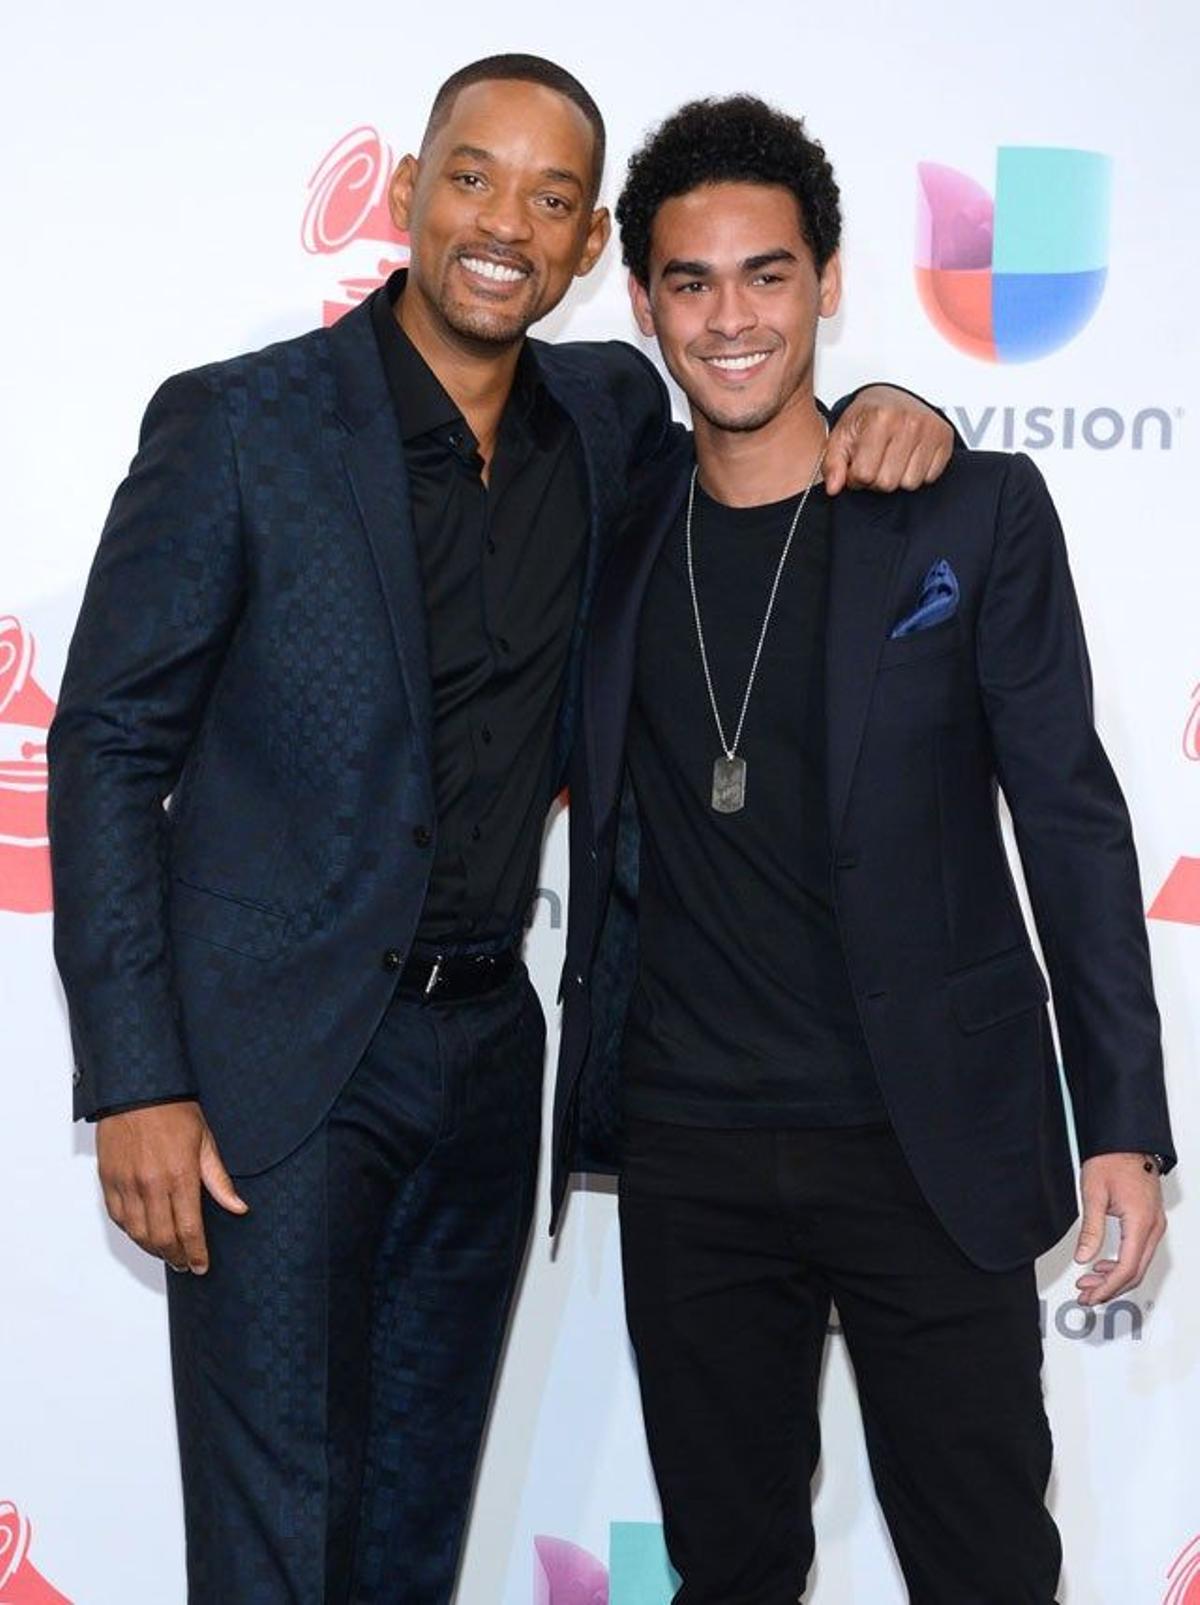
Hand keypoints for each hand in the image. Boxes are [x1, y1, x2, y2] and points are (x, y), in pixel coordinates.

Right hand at [96, 1101, 247, 1273]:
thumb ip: (218, 1180)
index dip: (195, 1252)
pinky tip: (143, 1234)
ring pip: (138, 1233)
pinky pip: (118, 1217)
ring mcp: (127, 1183)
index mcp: (180, 1175)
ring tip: (167, 1253)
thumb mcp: (205, 1141)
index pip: (188, 1228)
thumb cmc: (174, 1111)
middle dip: (176, 1257)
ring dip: (153, 1249)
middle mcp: (151, 1184)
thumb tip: (238, 1207)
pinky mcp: (109, 1180)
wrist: (138, 1089)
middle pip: (162, 1238)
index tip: (201, 1266)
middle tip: (185, 1264)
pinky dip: (132, 1232)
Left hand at [824, 386, 953, 494]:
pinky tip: (908, 458)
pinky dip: (917, 473)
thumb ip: (832, 463)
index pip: (864, 474)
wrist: (892, 397)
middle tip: (874, 462)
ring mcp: (930, 430)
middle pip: (887, 483)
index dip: (855, 477)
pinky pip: (929, 478)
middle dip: (876, 479)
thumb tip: (834, 487)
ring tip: (890, 460)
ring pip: (910, 484)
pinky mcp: (945, 439)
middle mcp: (909, 422)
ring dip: (897, 478)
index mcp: (880, 418)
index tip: (856, 465)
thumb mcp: (841, 437)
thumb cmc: (867, 418)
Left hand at [1073, 1153, 1165, 1305]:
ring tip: (1089, 1283)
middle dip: (1110, 1289)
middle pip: (1135, 1272)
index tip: (1091, 1296)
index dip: (1108, 1288)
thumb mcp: (1093, 1194)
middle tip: (1086, 1296)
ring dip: (1114, 1278)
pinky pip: (1139, 1252)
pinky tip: (1102, 1266)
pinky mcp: (1150, 1221)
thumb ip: (1090, 1230)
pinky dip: (1121, 1264)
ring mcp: (1155, 1225)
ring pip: (1138, 1264)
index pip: (1127, 1268)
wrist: (1126, 1142)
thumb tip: (1083, 1258)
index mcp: (1141, 1222)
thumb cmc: (1111, 1160)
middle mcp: (1153, 1227)